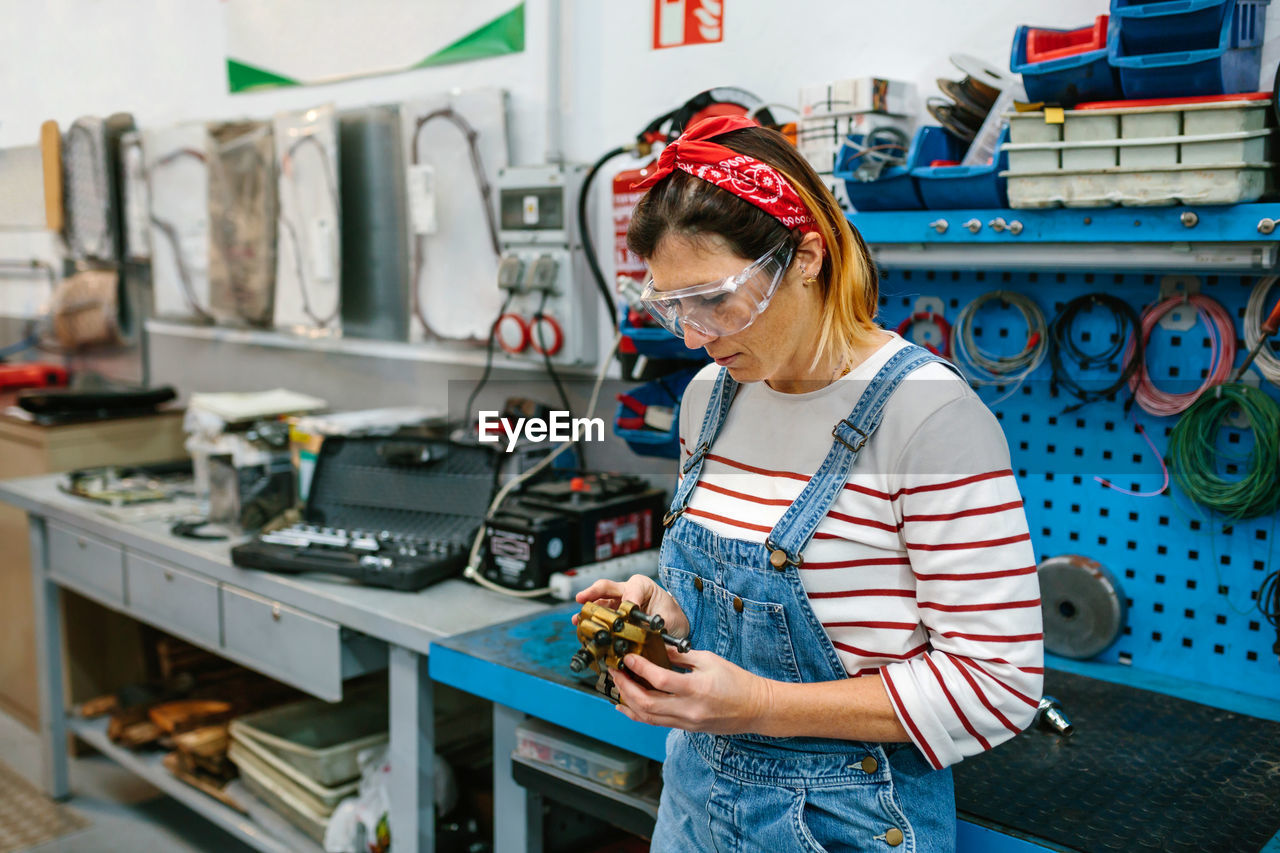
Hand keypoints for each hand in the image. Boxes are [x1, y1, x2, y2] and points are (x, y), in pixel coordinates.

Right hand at [573, 574, 688, 639]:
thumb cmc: (672, 617)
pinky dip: (593, 622)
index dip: (628, 601)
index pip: (631, 589)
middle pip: (606, 587)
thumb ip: (656, 622)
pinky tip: (585, 629)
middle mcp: (627, 591)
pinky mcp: (614, 614)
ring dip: (588, 610)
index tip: (628, 612)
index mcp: (642, 586)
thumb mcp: (668, 617)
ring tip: (578, 619)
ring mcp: (618, 602)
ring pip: (600, 602)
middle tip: (581, 599)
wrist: (674, 626)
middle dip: (592, 593)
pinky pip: (601, 615)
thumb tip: (644, 631)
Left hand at [609, 648, 773, 734]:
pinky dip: (638, 714)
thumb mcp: (709, 660)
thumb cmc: (736, 681)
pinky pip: (656, 723)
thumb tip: (656, 648)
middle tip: (615, 671)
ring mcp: (686, 722)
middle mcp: (689, 709)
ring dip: (628, 701)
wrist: (755, 708)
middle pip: (647, 703)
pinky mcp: (685, 728)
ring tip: (616, 685)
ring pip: (648, 717)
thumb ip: (680, 656)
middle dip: (625, 687)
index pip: (660, 680)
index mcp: (696, 688)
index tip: (627, 657)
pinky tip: (625, 706)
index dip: (640, 668)